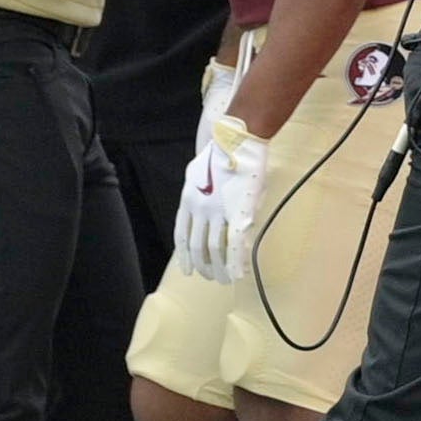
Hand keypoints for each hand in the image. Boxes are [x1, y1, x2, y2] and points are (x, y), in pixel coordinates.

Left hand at [176, 116, 264, 283]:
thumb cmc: (222, 151)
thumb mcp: (199, 172)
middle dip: (201, 265)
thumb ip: (200, 193)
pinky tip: (237, 274)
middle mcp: (199, 209)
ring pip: (214, 248)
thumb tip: (207, 208)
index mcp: (187, 198)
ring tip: (222, 280)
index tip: (186, 269)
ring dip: (218, 268)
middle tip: (207, 277)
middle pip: (197, 245)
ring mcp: (218, 212)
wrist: (237, 139)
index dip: (183, 255)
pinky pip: (234, 244)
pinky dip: (235, 262)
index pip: (181, 234)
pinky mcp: (238, 213)